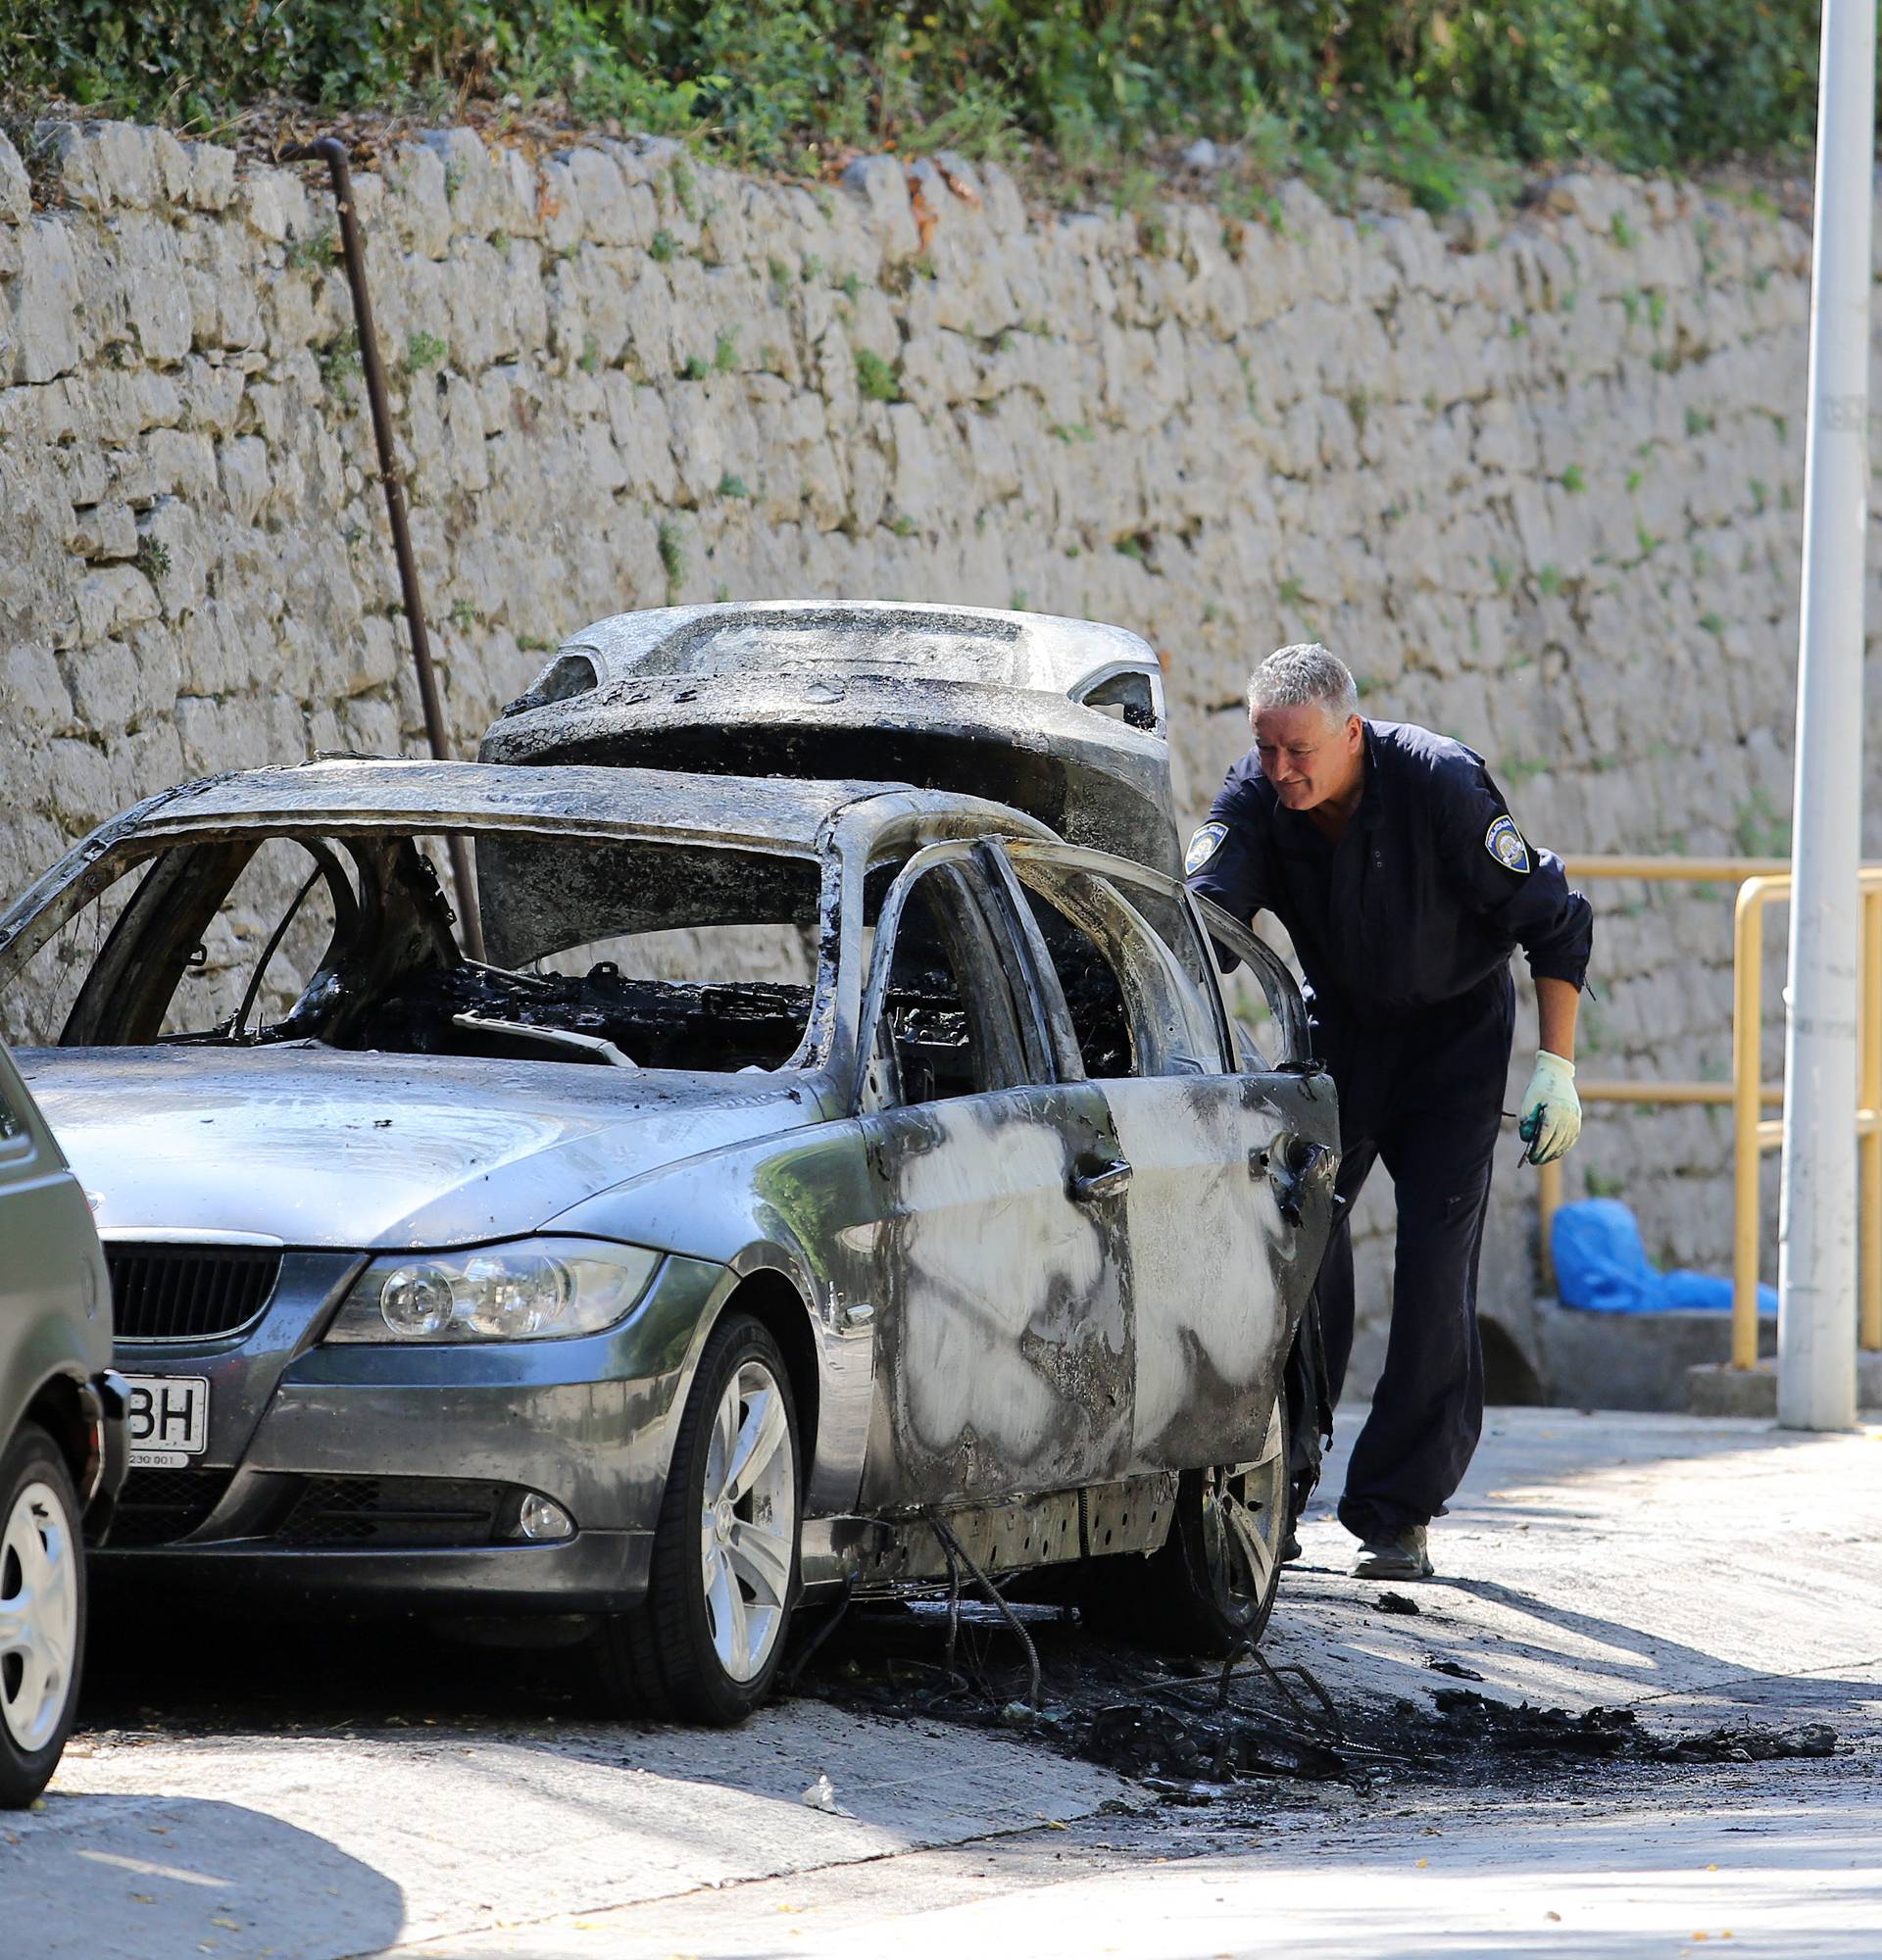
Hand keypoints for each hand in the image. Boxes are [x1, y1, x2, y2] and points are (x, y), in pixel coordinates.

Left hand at [1519, 1050, 1580, 1164]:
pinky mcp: (1577, 1119)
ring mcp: (1575, 1118)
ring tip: (1542, 1159)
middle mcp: (1568, 1115)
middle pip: (1557, 1141)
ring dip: (1555, 1152)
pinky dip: (1563, 1146)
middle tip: (1534, 1161)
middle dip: (1545, 1153)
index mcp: (1555, 1109)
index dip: (1538, 1148)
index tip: (1530, 1157)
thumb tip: (1528, 1140)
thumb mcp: (1528, 1102)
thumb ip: (1527, 1122)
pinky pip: (1571, 1137)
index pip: (1547, 1135)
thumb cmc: (1539, 1088)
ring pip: (1566, 1141)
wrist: (1557, 1073)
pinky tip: (1554, 1152)